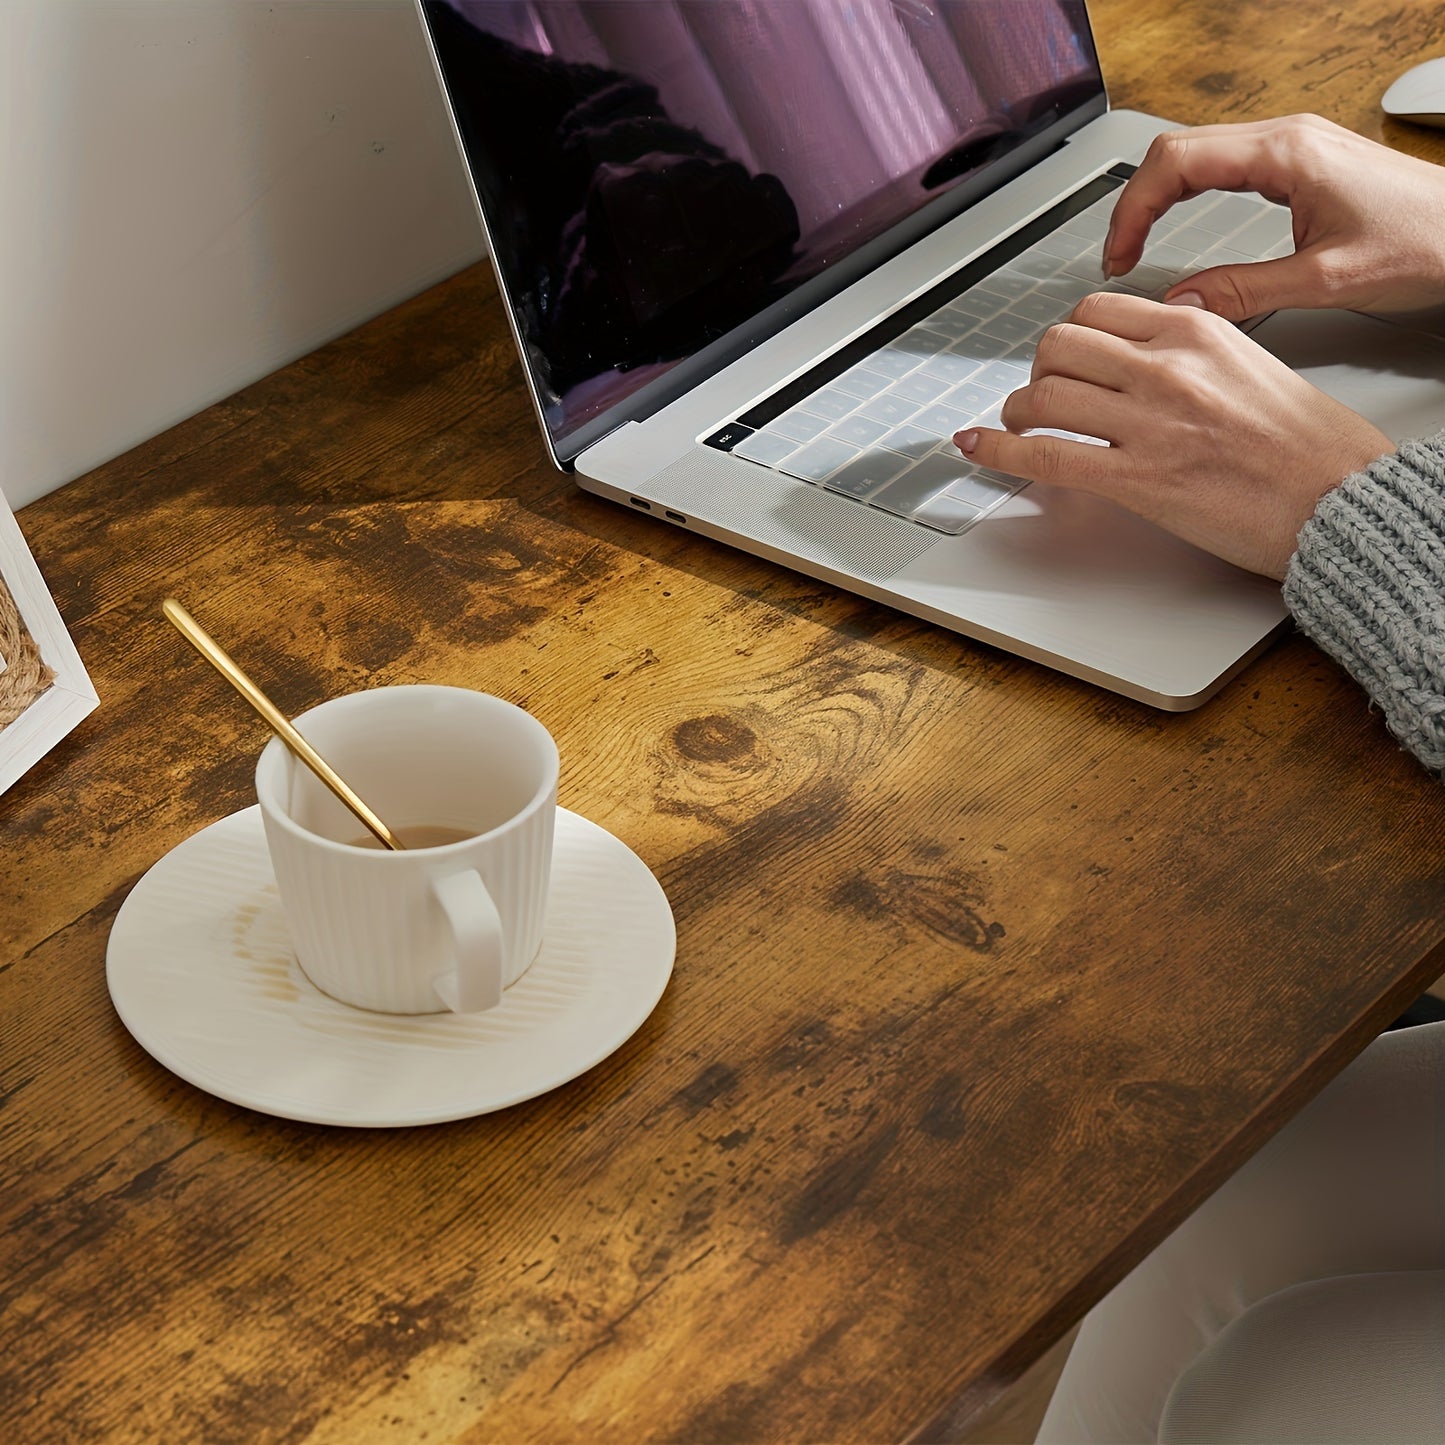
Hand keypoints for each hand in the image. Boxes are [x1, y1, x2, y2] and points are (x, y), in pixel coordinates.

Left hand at [953, 292, 1391, 578]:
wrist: (1339, 499)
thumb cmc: (1308, 444)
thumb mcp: (1249, 365)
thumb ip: (1189, 353)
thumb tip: (1139, 357)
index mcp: (1195, 332)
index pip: (1095, 311)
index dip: (1067, 338)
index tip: (1063, 358)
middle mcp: (1165, 368)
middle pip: (1058, 346)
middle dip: (1036, 372)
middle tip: (1039, 394)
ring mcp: (1147, 423)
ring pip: (1042, 396)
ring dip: (1015, 412)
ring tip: (1018, 426)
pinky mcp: (1136, 479)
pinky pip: (1044, 456)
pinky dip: (997, 453)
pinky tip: (977, 448)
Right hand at [1105, 115, 1444, 319]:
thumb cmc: (1424, 244)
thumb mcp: (1325, 280)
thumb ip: (1245, 292)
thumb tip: (1182, 304)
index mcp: (1287, 154)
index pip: (1176, 162)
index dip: (1133, 210)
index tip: (1119, 258)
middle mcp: (1287, 138)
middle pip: (1177, 150)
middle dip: (1135, 202)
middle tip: (1118, 257)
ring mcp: (1293, 145)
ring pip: (1197, 152)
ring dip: (1157, 196)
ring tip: (1137, 245)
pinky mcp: (1300, 162)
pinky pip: (1224, 163)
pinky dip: (1187, 193)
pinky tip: (1179, 224)